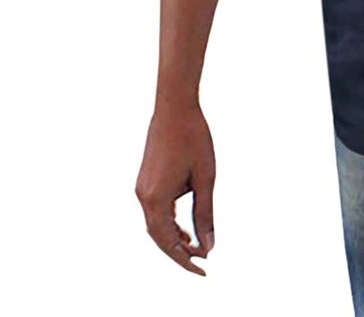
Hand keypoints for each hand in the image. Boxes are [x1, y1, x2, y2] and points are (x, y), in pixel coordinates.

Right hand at [135, 104, 215, 273]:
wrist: (175, 107)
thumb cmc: (194, 139)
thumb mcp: (206, 178)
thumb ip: (205, 213)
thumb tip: (209, 244)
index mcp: (156, 199)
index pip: (168, 242)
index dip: (185, 260)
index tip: (205, 270)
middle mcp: (143, 197)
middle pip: (159, 238)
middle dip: (180, 252)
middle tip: (203, 262)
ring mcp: (141, 189)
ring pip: (156, 226)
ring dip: (174, 238)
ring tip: (196, 248)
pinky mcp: (145, 182)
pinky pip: (155, 211)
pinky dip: (169, 223)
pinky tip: (184, 228)